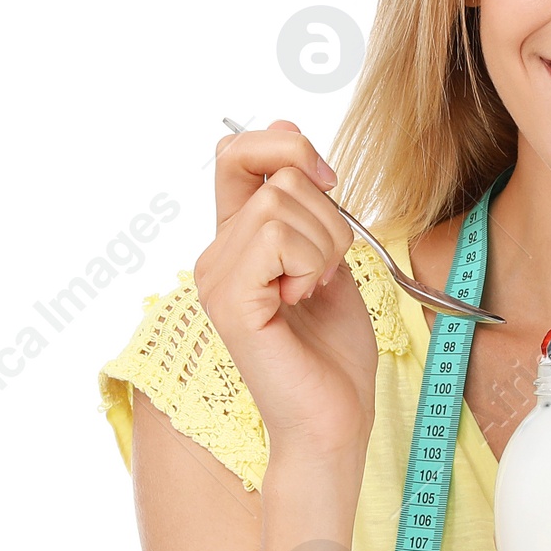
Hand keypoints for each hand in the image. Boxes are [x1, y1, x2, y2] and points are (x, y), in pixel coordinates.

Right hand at [194, 121, 377, 463]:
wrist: (335, 419)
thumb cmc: (334, 353)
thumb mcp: (328, 258)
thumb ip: (309, 205)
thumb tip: (288, 131)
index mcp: (237, 243)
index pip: (236, 153)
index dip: (286, 146)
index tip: (329, 182)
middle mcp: (216, 255)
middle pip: (275, 174)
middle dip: (327, 216)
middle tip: (325, 272)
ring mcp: (216, 277)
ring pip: (280, 202)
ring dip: (323, 247)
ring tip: (313, 293)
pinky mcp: (229, 299)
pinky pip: (275, 236)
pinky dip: (308, 263)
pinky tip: (300, 302)